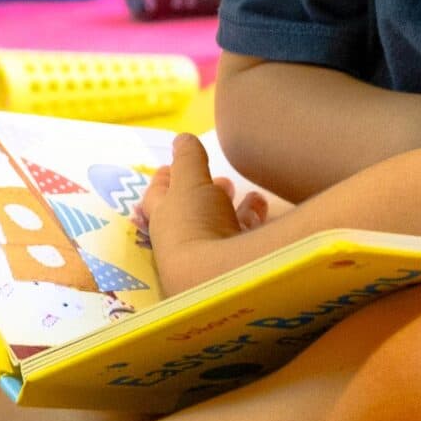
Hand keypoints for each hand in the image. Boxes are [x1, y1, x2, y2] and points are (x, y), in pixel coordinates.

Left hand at [136, 133, 269, 295]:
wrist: (219, 282)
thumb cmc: (194, 226)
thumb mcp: (189, 181)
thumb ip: (187, 158)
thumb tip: (181, 139)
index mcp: (162, 220)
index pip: (158, 196)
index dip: (165, 178)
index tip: (172, 166)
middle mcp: (182, 242)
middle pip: (191, 214)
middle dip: (206, 194)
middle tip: (222, 182)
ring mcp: (208, 258)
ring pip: (220, 228)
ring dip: (233, 210)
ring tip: (250, 196)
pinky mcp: (233, 269)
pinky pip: (243, 242)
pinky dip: (252, 223)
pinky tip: (263, 210)